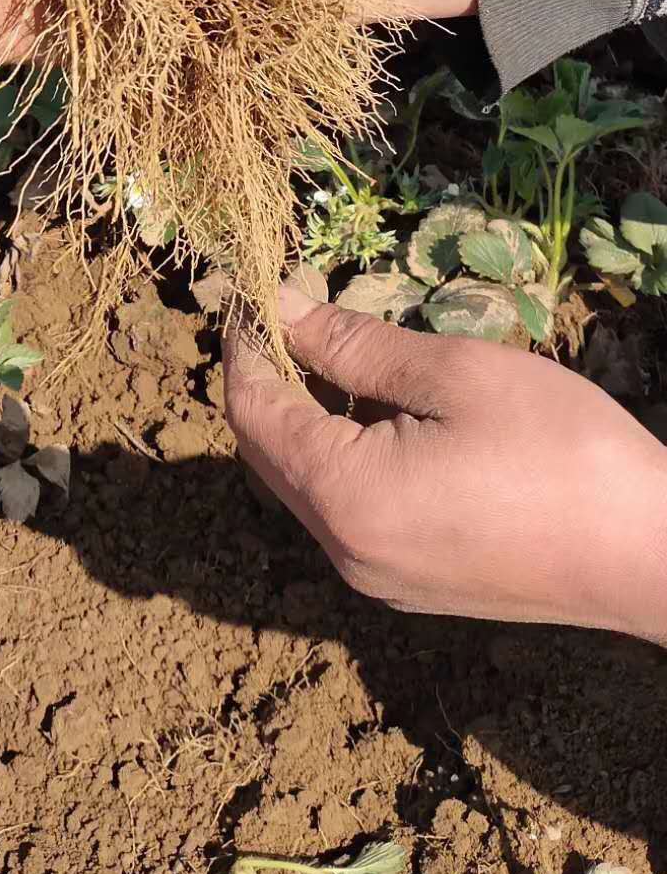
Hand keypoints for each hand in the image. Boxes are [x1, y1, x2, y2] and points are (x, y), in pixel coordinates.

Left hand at [223, 283, 666, 640]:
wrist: (651, 558)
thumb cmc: (560, 451)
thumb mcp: (455, 374)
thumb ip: (356, 346)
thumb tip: (283, 310)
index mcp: (345, 499)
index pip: (252, 412)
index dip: (246, 343)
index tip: (258, 286)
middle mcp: (346, 552)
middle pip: (269, 455)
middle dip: (272, 377)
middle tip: (296, 306)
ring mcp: (381, 578)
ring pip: (310, 485)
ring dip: (311, 416)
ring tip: (346, 347)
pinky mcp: (417, 586)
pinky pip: (351, 512)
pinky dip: (347, 455)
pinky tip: (390, 411)